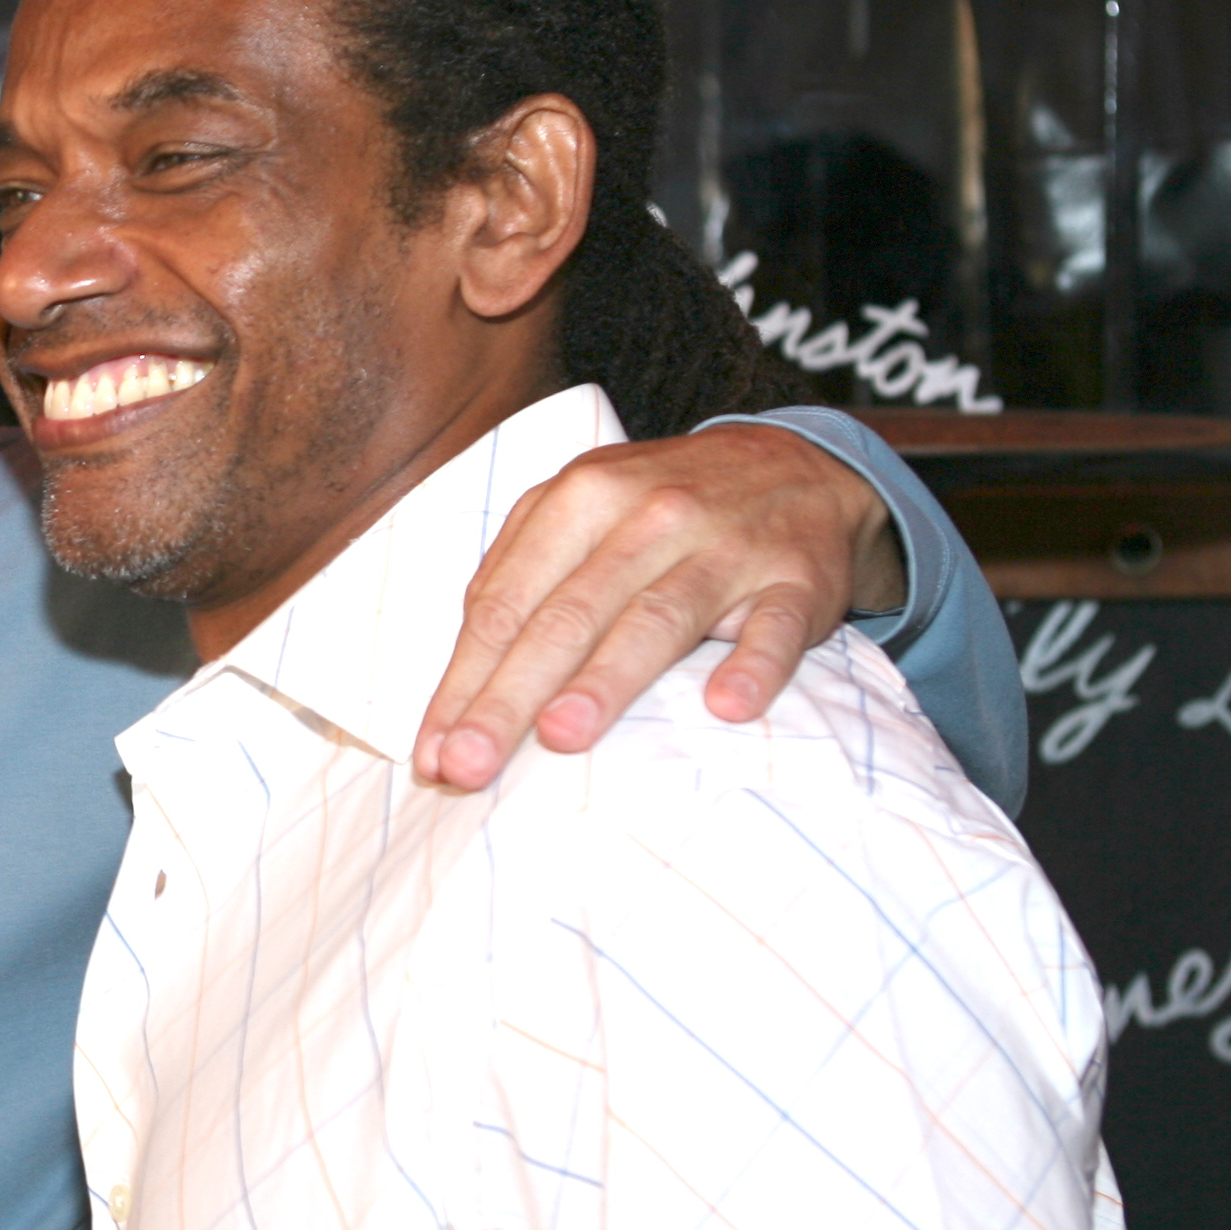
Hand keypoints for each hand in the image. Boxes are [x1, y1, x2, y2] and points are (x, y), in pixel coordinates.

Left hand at [412, 421, 907, 788]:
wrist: (794, 465)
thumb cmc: (658, 509)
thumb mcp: (578, 512)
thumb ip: (518, 580)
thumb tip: (458, 684)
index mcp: (579, 498)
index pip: (506, 603)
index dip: (464, 679)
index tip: (431, 752)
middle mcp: (649, 515)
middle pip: (567, 617)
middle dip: (509, 696)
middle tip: (468, 764)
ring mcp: (726, 545)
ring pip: (658, 617)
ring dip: (607, 679)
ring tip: (561, 737)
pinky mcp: (798, 578)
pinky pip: (777, 626)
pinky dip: (755, 665)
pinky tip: (727, 706)